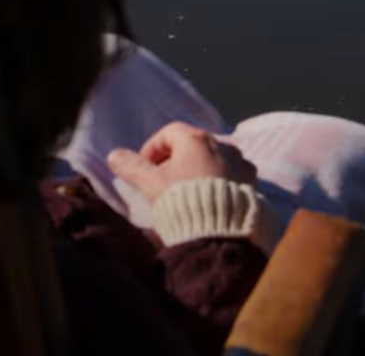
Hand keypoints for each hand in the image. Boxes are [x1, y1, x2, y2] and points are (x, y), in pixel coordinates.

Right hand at [107, 122, 257, 203]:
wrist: (219, 231)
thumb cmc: (181, 201)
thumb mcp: (151, 184)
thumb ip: (132, 167)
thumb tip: (114, 155)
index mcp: (195, 139)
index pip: (168, 133)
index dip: (152, 148)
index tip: (144, 167)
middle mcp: (221, 144)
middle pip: (192, 144)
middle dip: (174, 159)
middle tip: (162, 181)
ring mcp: (239, 162)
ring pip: (212, 158)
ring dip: (197, 169)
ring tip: (186, 191)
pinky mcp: (251, 181)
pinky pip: (230, 172)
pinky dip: (217, 179)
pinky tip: (209, 198)